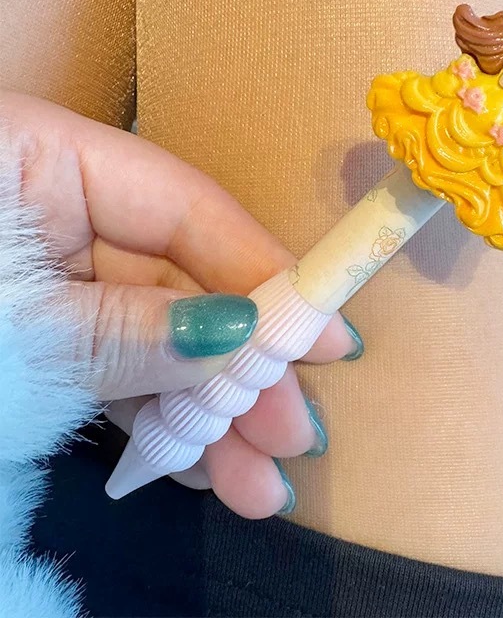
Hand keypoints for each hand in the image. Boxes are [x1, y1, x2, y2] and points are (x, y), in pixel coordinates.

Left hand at [2, 92, 360, 517]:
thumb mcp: (20, 327)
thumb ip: (133, 330)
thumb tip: (248, 336)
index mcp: (50, 158)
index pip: (188, 211)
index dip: (266, 274)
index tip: (330, 337)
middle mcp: (63, 213)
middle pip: (185, 286)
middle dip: (242, 370)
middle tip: (293, 435)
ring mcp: (56, 280)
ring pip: (157, 342)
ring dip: (209, 415)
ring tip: (259, 485)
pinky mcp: (44, 337)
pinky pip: (117, 373)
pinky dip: (156, 424)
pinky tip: (199, 471)